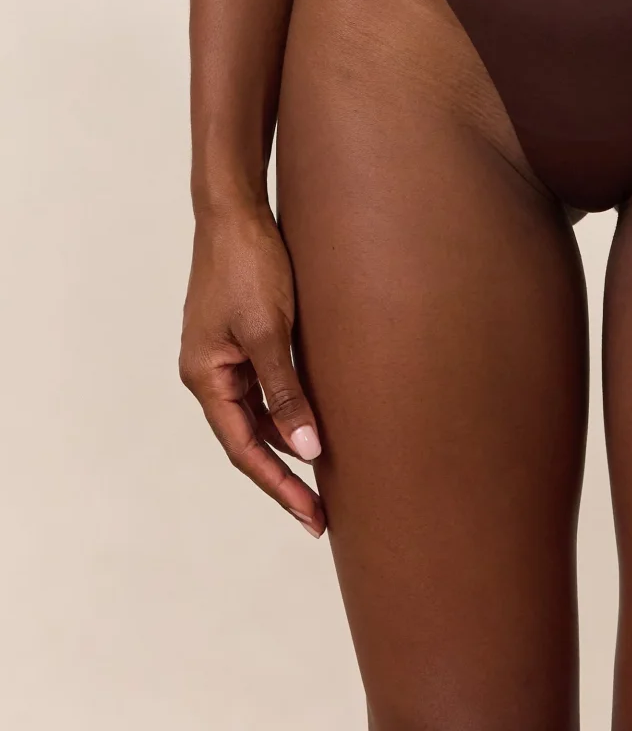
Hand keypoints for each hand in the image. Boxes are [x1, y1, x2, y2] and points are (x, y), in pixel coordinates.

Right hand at [179, 202, 325, 537]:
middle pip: (249, 439)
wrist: (236, 212)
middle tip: (323, 514)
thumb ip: (286, 392)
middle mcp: (211, 373)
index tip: (312, 518)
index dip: (279, 486)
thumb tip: (308, 449)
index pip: (245, 449)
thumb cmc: (249, 266)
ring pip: (258, 415)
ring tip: (326, 478)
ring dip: (289, 444)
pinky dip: (288, 410)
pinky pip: (266, 387)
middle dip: (285, 476)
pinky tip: (316, 420)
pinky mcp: (244, 337)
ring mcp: (226, 356)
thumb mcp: (270, 332)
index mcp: (207, 378)